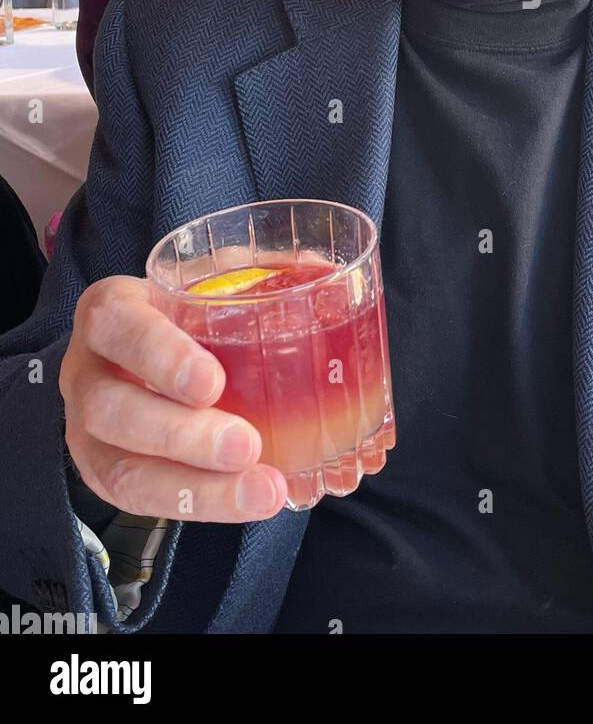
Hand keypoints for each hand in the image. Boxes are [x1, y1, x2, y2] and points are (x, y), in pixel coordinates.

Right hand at [59, 275, 287, 521]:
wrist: (149, 353)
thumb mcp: (213, 280)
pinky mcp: (106, 474)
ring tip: (264, 491)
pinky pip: (142, 502)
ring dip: (197, 490)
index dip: (160, 356)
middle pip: (111, 410)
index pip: (117, 326)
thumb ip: (261, 270)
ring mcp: (87, 431)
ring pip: (123, 471)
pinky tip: (248, 502)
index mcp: (110, 312)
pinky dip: (200, 506)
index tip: (212, 383)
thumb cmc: (187, 312)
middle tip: (248, 445)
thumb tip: (322, 271)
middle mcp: (86, 371)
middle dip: (182, 436)